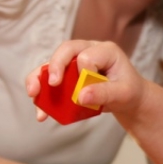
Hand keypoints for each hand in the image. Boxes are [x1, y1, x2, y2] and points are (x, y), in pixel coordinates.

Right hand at [26, 40, 144, 119]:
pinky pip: (49, 82)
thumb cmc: (129, 91)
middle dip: (54, 66)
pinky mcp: (66, 76)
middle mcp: (87, 50)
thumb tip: (81, 96)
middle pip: (65, 51)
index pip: (88, 55)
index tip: (88, 89)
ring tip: (33, 95)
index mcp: (105, 50)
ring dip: (39, 79)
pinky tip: (42, 113)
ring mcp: (74, 63)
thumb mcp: (123, 93)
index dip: (84, 71)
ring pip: (51, 65)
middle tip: (51, 84)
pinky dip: (43, 96)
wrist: (128, 98)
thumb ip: (105, 93)